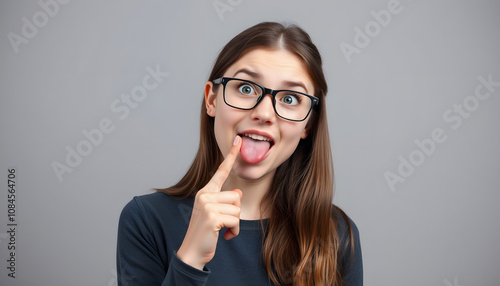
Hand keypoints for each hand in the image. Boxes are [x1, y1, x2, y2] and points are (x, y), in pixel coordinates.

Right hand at [176, 136, 242, 269]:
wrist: (192, 252)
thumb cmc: (206, 233)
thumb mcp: (216, 214)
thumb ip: (226, 202)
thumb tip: (238, 192)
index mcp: (205, 192)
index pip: (220, 172)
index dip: (231, 156)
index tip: (238, 141)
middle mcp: (204, 195)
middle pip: (236, 196)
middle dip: (235, 213)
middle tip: (223, 224)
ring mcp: (207, 205)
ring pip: (237, 209)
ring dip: (235, 224)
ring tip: (222, 230)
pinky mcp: (211, 217)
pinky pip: (235, 220)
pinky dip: (234, 231)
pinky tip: (224, 236)